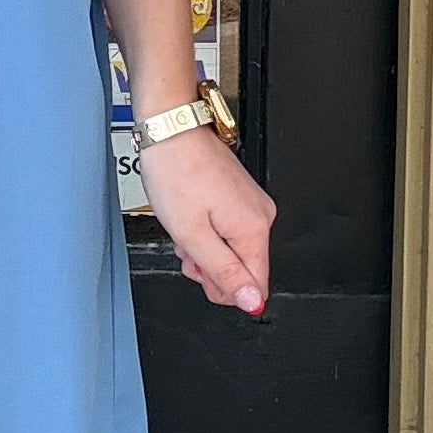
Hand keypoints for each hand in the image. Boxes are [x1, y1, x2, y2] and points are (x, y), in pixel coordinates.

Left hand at [137, 124, 274, 311]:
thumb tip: (252, 302)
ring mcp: (251, 204)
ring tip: (184, 226)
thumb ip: (224, 272)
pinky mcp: (239, 197)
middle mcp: (261, 216)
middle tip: (186, 245)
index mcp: (254, 228)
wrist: (171, 129)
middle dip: (208, 265)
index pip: (255, 286)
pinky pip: (227, 231)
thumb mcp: (193, 234)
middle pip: (242, 268)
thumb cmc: (176, 172)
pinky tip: (189, 216)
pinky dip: (205, 231)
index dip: (222, 288)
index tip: (199, 269)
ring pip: (231, 250)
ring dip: (203, 248)